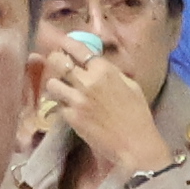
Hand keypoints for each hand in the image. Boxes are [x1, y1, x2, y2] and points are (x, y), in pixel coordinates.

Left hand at [41, 41, 174, 183]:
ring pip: (51, 83)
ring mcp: (77, 99)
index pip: (79, 49)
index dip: (67, 44)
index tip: (62, 44)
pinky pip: (57, 104)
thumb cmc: (138, 115)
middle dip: (55, 62)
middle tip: (57, 66)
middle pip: (58, 62)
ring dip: (55, 85)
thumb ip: (112, 72)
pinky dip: (60, 105)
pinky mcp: (71, 117)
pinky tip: (67, 108)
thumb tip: (98, 64)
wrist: (135, 144)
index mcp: (105, 70)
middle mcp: (88, 81)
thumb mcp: (131, 86)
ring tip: (61, 89)